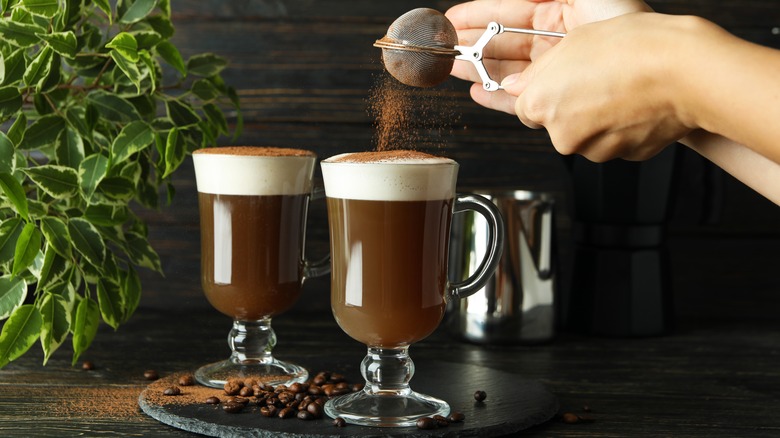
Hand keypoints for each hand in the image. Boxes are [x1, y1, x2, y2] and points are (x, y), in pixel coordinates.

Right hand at [445, 0, 650, 113]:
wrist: (658, 70)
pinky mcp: (562, 96)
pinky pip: (522, 96)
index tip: (452, 19)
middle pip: (504, 40)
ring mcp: (558, 68)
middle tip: (445, 47)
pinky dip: (498, 95)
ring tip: (454, 68)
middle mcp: (557, 39)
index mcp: (561, 9)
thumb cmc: (627, 27)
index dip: (479, 14)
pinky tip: (478, 90)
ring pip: (508, 67)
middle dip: (472, 42)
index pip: (509, 10)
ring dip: (479, 68)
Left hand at [504, 13, 700, 161]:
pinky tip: (636, 101)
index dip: (545, 91)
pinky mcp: (623, 156)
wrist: (685, 71)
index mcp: (540, 106)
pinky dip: (622, 125)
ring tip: (622, 86)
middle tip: (598, 78)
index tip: (560, 82)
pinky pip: (615, 140)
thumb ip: (538, 70)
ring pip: (587, 134)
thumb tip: (517, 85)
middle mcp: (562, 135)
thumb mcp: (572, 43)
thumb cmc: (633, 50)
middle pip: (557, 123)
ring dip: (598, 116)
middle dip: (572, 105)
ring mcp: (594, 150)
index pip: (525, 107)